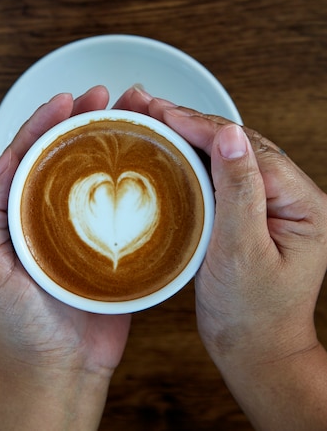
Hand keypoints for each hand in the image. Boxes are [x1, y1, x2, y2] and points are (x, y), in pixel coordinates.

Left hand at [0, 86, 130, 429]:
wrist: (59, 370)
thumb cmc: (15, 325)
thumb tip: (5, 160)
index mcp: (17, 209)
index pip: (31, 151)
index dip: (48, 120)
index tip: (69, 98)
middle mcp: (52, 211)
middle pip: (70, 152)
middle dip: (89, 117)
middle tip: (111, 94)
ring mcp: (85, 226)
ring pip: (100, 171)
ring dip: (118, 137)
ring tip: (139, 112)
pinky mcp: (115, 244)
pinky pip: (127, 203)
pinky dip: (140, 177)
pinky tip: (156, 158)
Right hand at [116, 86, 326, 429]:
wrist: (252, 351)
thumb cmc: (251, 314)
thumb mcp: (241, 251)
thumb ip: (237, 190)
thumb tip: (231, 135)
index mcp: (305, 204)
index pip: (250, 150)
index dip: (205, 128)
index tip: (166, 113)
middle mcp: (294, 197)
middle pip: (241, 145)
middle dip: (195, 123)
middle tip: (153, 106)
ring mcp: (273, 203)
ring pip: (230, 155)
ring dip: (193, 135)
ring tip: (157, 116)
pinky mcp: (253, 211)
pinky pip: (223, 174)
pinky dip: (195, 157)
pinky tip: (172, 146)